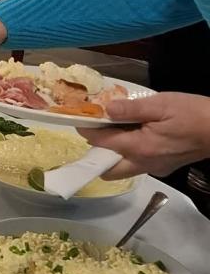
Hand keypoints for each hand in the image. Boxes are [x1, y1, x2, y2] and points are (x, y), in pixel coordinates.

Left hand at [83, 92, 209, 177]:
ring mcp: (155, 168)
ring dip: (112, 155)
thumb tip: (106, 109)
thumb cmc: (193, 114)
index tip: (80, 119)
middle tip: (96, 132)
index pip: (102, 144)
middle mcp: (144, 163)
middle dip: (96, 153)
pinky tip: (134, 136)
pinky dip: (128, 154)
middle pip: (108, 169)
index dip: (87, 131)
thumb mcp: (161, 104)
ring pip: (122, 170)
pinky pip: (137, 165)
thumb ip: (131, 108)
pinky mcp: (164, 167)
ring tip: (113, 132)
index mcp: (140, 147)